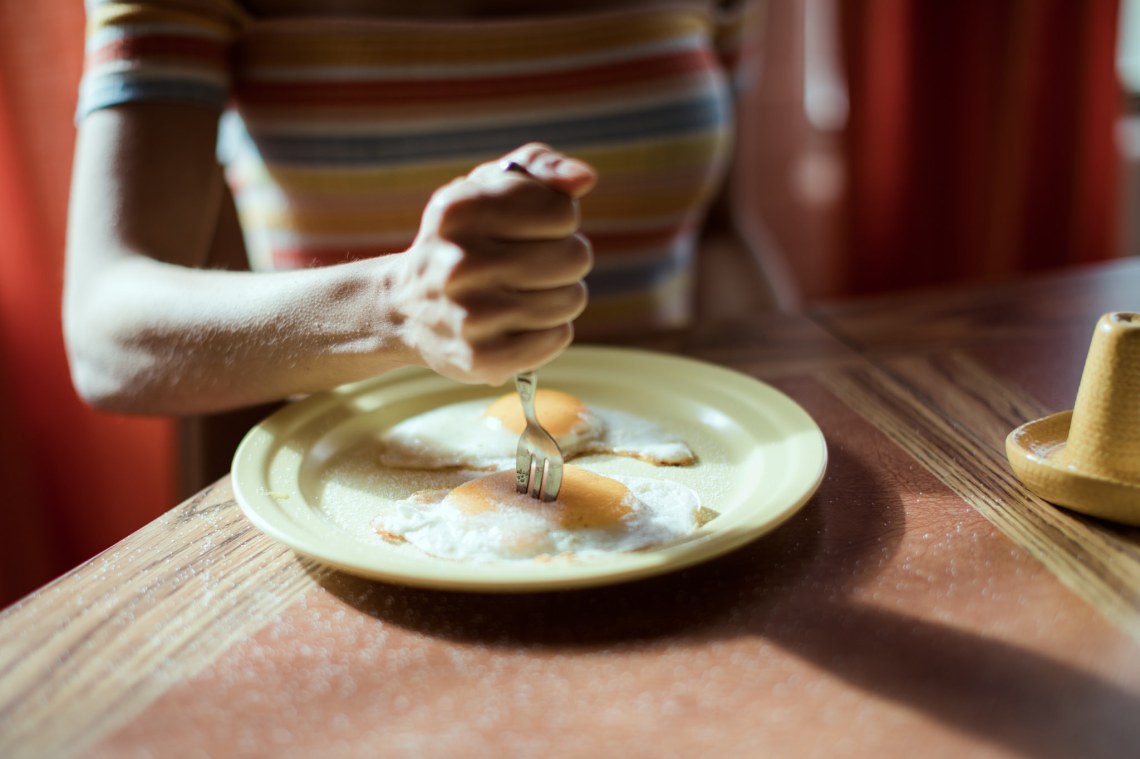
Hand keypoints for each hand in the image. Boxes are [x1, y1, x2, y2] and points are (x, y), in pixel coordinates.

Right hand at [393, 143, 596, 384]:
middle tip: (535, 264)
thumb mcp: (485, 188)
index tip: (533, 228)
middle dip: (565, 258)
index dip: (558, 219)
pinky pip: (558, 337)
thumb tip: (584, 178)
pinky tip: (521, 323)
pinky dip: (551, 330)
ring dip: (560, 295)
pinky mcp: (482, 358)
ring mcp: (470, 316)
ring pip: (571, 299)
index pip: (562, 211)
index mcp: (459, 211)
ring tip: (526, 294)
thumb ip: (538, 167)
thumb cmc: (461, 240)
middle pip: (574, 256)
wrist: (404, 308)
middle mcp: (459, 263)